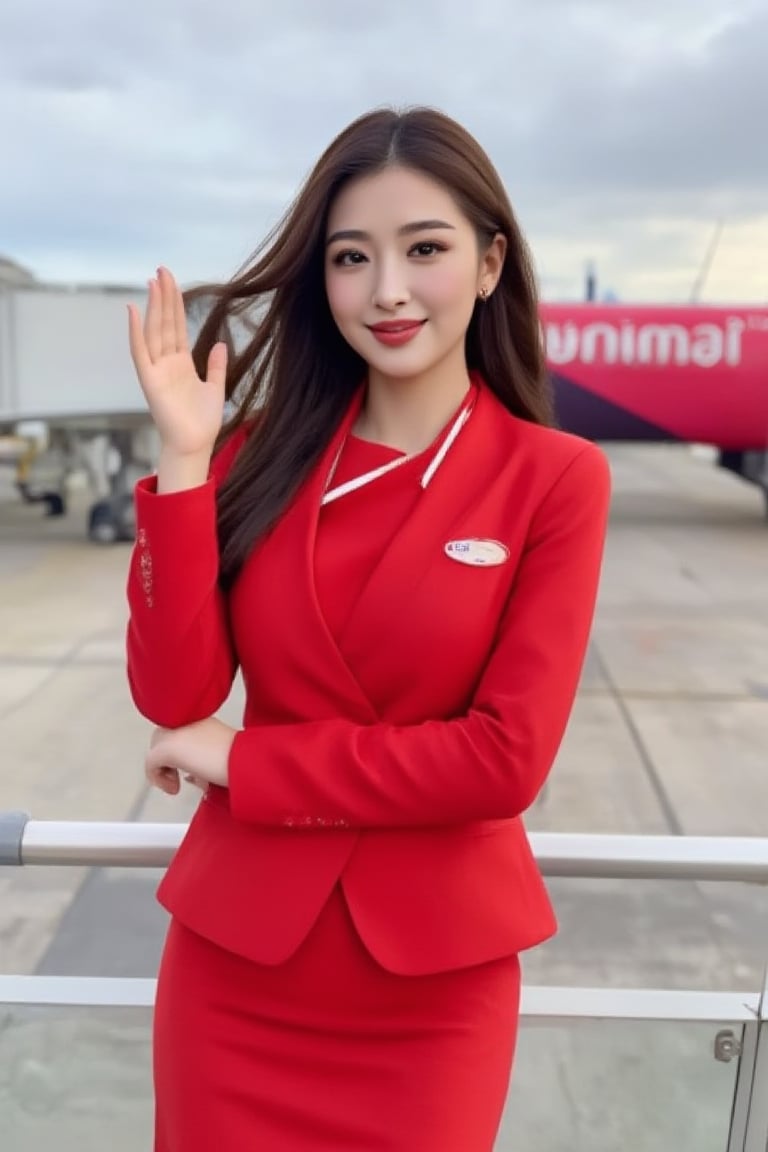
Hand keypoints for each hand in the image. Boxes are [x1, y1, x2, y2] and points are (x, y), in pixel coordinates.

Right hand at [127, 266, 227, 458]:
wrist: (194, 446)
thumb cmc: (202, 422)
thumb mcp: (215, 388)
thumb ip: (216, 366)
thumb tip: (221, 343)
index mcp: (181, 363)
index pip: (176, 326)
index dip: (174, 303)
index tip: (171, 280)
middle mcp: (166, 363)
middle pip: (164, 323)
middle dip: (164, 297)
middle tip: (162, 269)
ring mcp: (156, 370)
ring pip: (153, 332)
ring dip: (153, 307)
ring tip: (153, 281)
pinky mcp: (149, 381)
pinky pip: (140, 352)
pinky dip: (136, 332)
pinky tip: (133, 311)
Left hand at [145, 717, 237, 795]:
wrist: (243, 762)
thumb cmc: (240, 762)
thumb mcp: (220, 756)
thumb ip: (202, 760)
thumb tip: (190, 776)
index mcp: (201, 719)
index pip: (179, 732)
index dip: (180, 753)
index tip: (189, 771)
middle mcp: (187, 721)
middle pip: (163, 738)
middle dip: (167, 760)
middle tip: (178, 778)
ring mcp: (175, 731)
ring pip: (156, 749)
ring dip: (163, 769)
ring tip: (175, 783)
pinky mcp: (167, 747)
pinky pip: (151, 764)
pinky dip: (158, 779)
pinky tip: (174, 787)